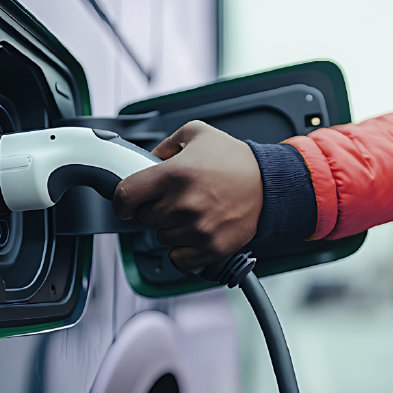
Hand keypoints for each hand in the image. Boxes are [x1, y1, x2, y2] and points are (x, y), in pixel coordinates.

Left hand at [113, 121, 262, 272]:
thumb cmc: (236, 161)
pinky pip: (178, 259)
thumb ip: (165, 145)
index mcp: (175, 174)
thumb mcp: (197, 133)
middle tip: (174, 200)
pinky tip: (193, 234)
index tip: (126, 203)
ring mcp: (197, 228)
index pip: (125, 195)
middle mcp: (184, 203)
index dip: (121, 200)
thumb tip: (144, 160)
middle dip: (154, 209)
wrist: (270, 183)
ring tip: (191, 213)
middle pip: (144, 219)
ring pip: (161, 238)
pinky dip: (182, 250)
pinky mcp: (210, 247)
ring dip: (170, 229)